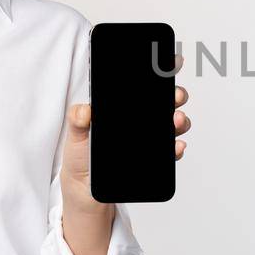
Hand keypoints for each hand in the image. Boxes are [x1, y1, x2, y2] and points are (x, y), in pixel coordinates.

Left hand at [60, 54, 191, 208]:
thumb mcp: (74, 136)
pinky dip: (177, 147)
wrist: (85, 192)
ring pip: (173, 124)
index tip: (173, 62)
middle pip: (165, 102)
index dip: (160, 73)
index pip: (145, 87)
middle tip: (176, 95)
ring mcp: (150, 140)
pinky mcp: (155, 160)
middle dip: (176, 95)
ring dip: (180, 120)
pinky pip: (171, 151)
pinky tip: (176, 145)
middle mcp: (140, 122)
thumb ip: (77, 120)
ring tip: (176, 121)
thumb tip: (85, 109)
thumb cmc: (80, 159)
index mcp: (123, 109)